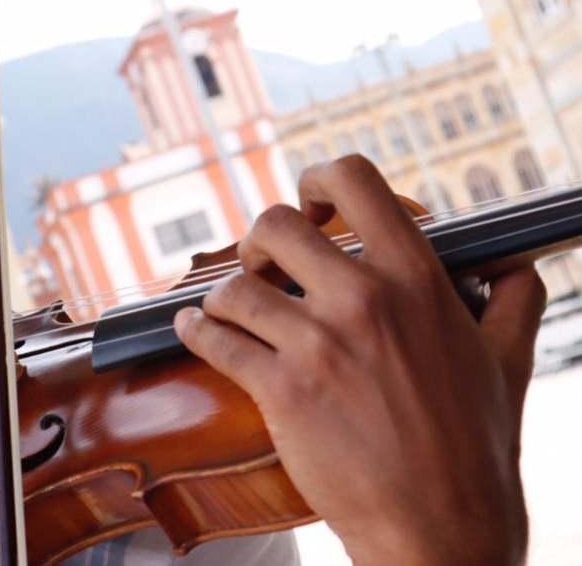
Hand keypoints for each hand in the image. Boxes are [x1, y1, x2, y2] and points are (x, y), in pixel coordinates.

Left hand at [174, 156, 544, 565]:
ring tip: (227, 307)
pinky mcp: (281, 391)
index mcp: (416, 281)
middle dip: (259, 241)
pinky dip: (194, 330)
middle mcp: (364, 301)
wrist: (440, 526)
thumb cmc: (474, 446)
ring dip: (222, 294)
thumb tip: (514, 265)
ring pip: (235, 285)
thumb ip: (512, 300)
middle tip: (263, 266)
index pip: (356, 182)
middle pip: (276, 226)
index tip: (310, 200)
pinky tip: (192, 328)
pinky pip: (215, 339)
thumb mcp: (509, 359)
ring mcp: (318, 345)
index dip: (319, 179)